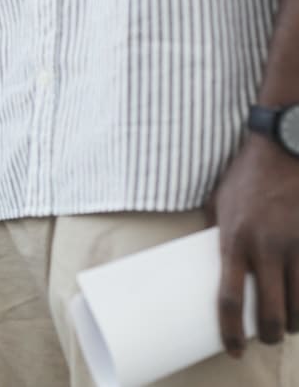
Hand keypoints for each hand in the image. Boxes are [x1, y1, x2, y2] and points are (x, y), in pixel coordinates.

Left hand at [210, 133, 298, 353]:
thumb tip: (208, 265)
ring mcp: (295, 246)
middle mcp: (265, 248)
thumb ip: (217, 236)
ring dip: (293, 323)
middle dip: (268, 335)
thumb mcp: (219, 205)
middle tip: (264, 339)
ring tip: (285, 325)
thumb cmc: (245, 178)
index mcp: (233, 240)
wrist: (282, 151)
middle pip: (268, 311)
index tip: (232, 348)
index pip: (228, 298)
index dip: (230, 331)